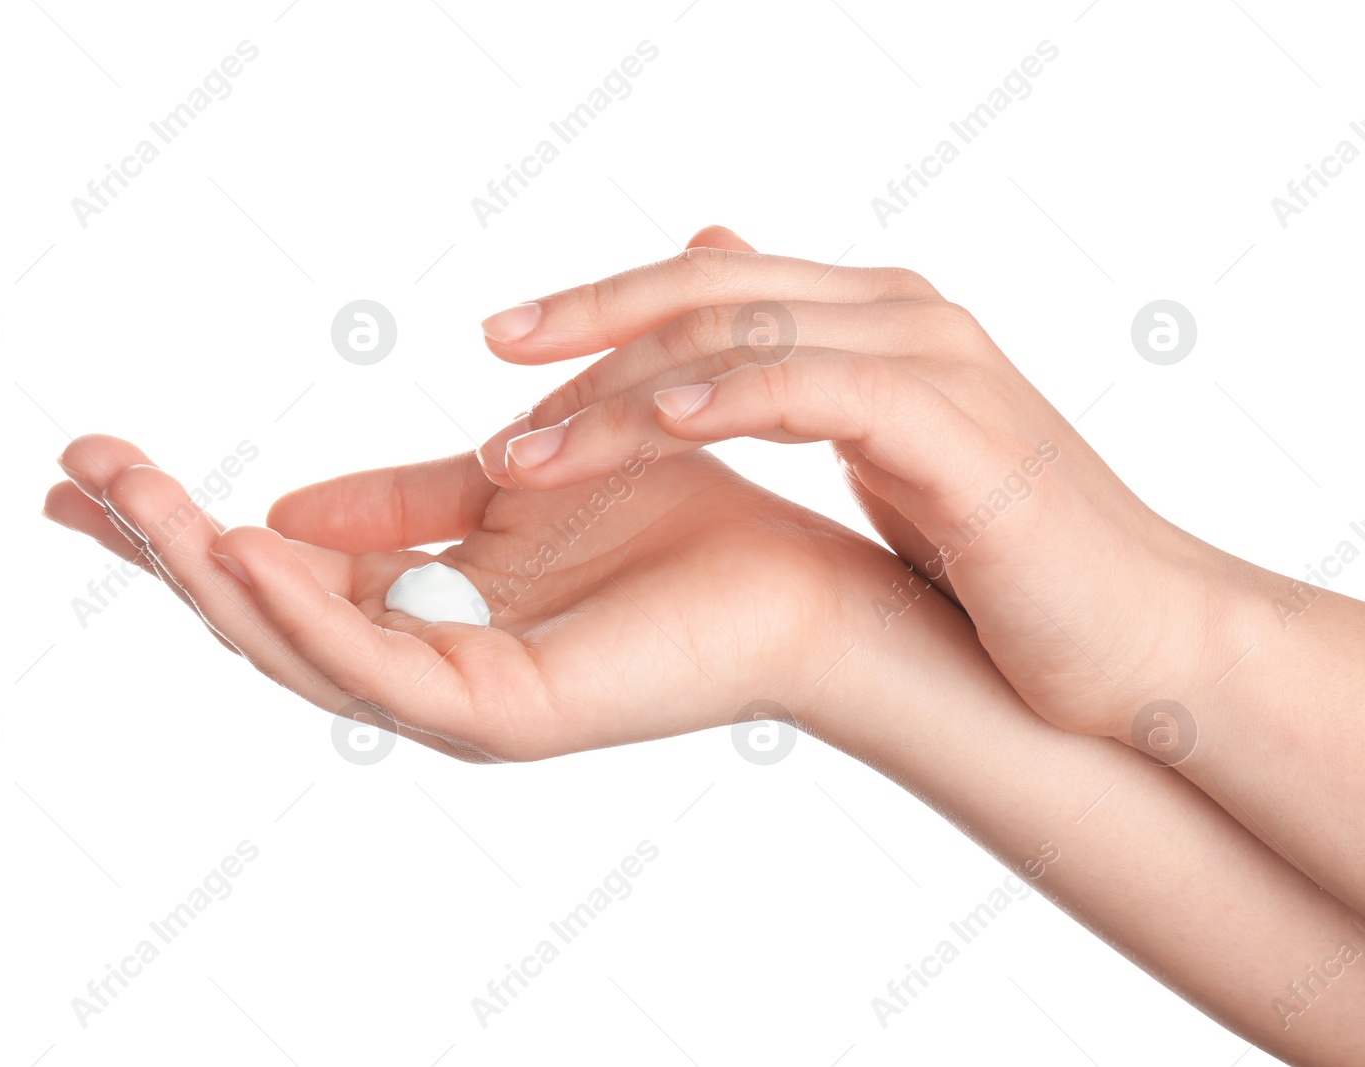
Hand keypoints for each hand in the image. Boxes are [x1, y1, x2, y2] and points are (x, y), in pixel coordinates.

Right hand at [44, 434, 955, 760]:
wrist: (797, 567)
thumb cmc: (677, 513)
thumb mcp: (505, 484)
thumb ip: (408, 495)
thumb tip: (289, 493)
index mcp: (421, 608)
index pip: (270, 569)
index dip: (176, 522)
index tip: (87, 465)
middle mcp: (424, 663)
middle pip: (259, 611)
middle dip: (161, 543)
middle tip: (74, 472)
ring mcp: (454, 698)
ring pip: (294, 643)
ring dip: (202, 569)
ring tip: (129, 494)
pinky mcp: (498, 713)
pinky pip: (375, 664)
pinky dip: (300, 609)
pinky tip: (236, 543)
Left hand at [472, 227, 1252, 739]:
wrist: (1131, 635)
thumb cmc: (995, 557)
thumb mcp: (883, 452)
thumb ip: (801, 383)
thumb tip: (714, 339)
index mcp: (869, 320)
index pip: (707, 285)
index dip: (600, 306)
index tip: (503, 343)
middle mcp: (898, 318)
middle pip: (710, 290)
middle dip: (589, 327)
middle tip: (492, 363)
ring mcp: (935, 365)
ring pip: (748, 338)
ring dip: (625, 392)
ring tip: (527, 452)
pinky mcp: (963, 436)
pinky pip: (827, 392)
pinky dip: (737, 398)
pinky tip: (660, 424)